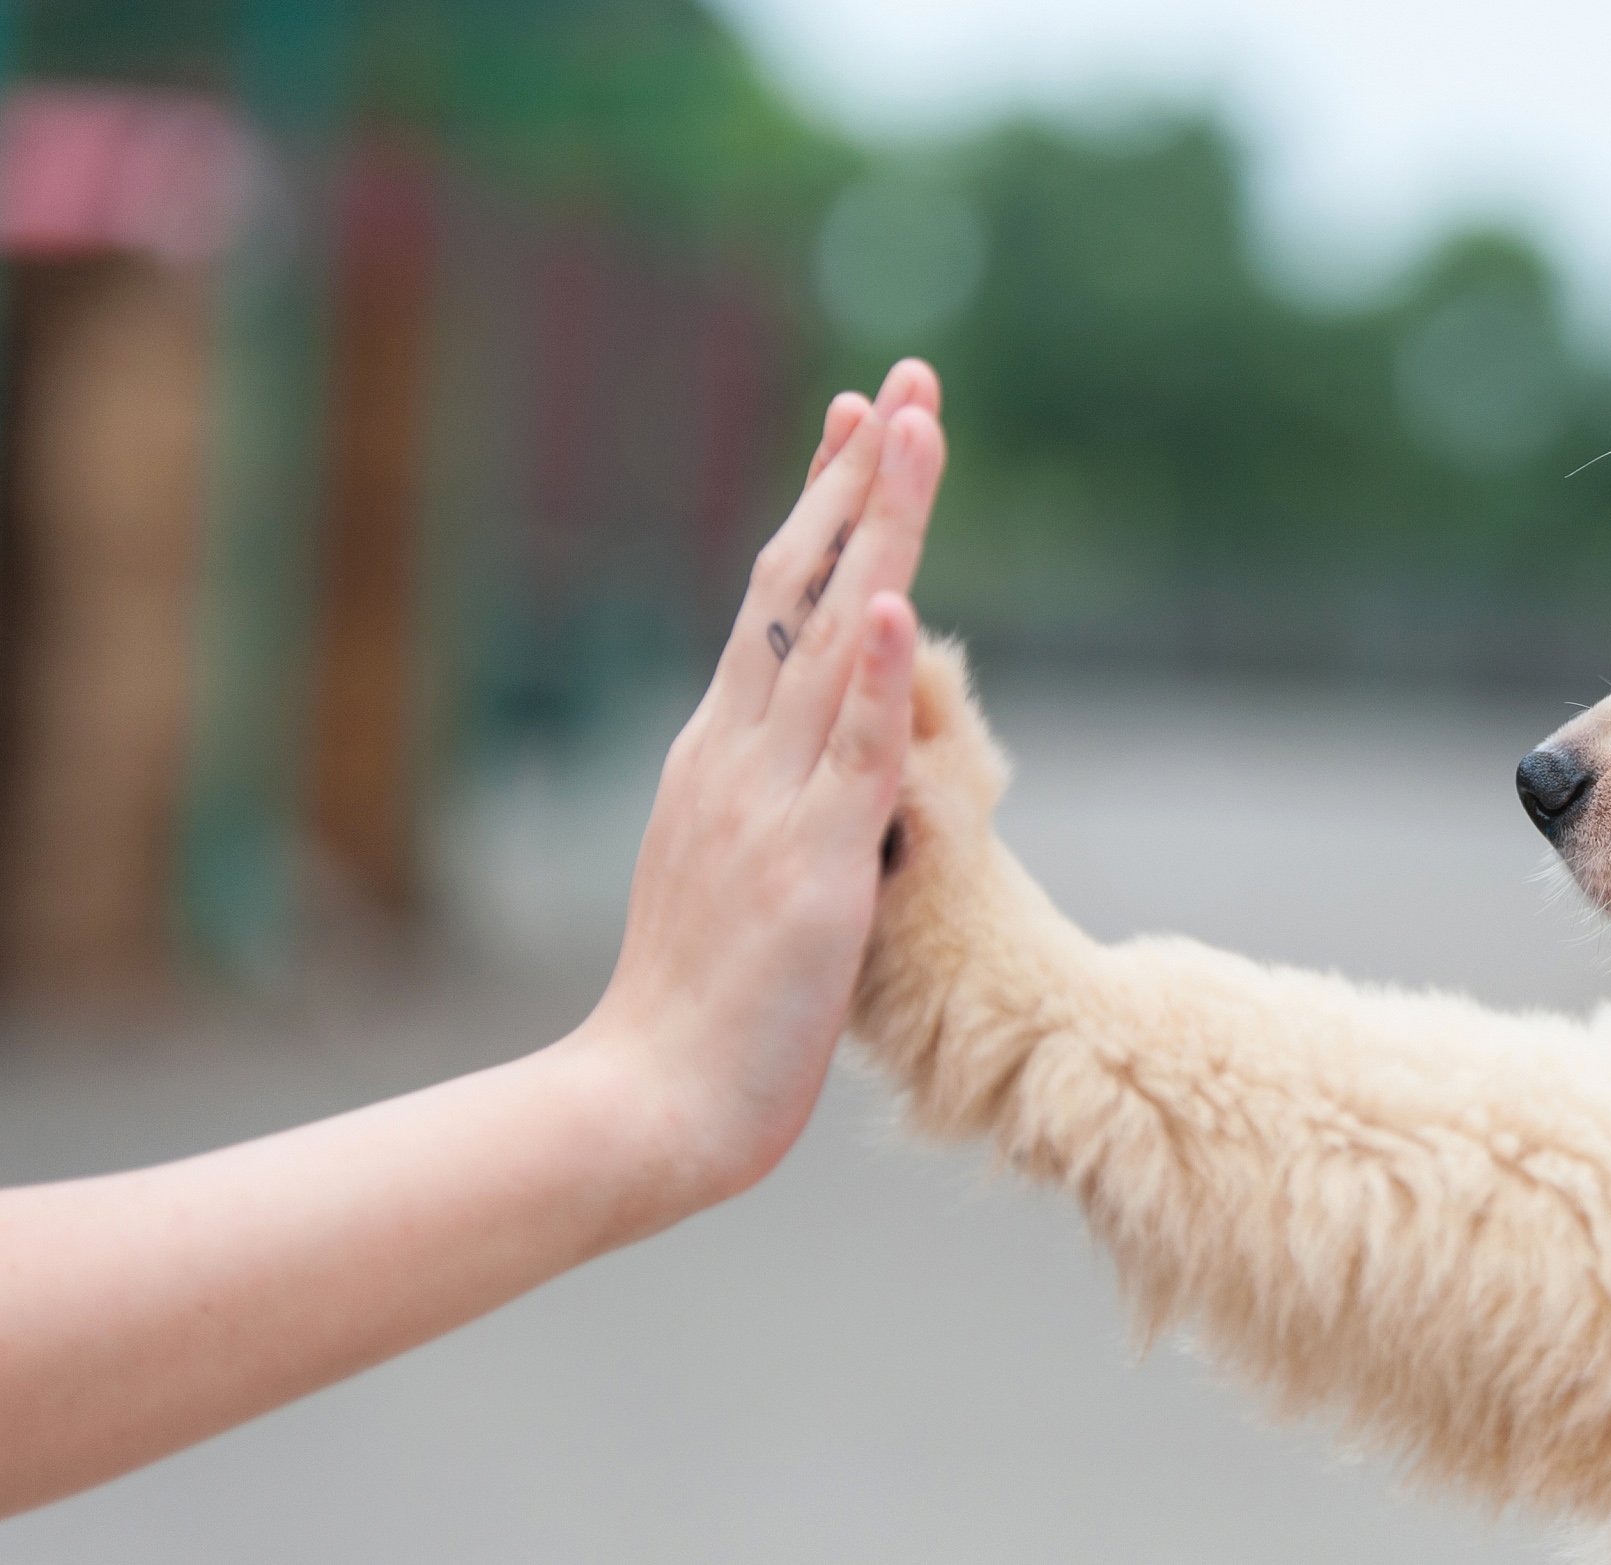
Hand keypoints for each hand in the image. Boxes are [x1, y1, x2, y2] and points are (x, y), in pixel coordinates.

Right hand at [574, 360, 949, 1218]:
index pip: (779, 601)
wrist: (648, 1104)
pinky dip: (869, 673)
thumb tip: (820, 772)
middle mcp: (739, 753)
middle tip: (908, 382)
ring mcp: (771, 802)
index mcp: (723, 753)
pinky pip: (849, 754)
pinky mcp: (811, 867)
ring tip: (914, 430)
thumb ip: (778, 806)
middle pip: (799, 585)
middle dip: (859, 479)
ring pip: (829, 637)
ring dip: (875, 527)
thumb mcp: (739, 872)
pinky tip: (891, 596)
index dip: (826, 506)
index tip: (864, 422)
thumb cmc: (700, 1008)